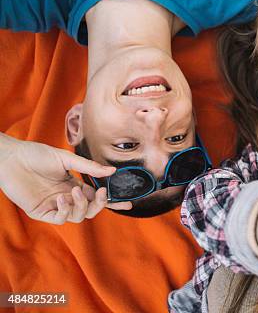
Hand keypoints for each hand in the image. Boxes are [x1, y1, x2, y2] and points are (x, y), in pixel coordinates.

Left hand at [0, 136, 131, 223]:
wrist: (12, 158)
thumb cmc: (36, 155)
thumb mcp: (66, 159)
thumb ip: (89, 167)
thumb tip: (112, 170)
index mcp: (74, 185)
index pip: (97, 197)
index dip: (112, 202)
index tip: (128, 204)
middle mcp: (67, 197)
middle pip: (90, 210)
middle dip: (98, 204)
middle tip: (100, 192)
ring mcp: (55, 205)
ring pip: (77, 217)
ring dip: (81, 206)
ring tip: (74, 192)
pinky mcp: (41, 212)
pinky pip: (60, 219)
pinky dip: (65, 211)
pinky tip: (62, 198)